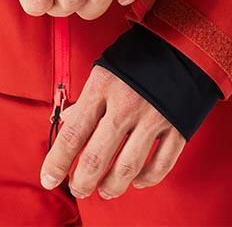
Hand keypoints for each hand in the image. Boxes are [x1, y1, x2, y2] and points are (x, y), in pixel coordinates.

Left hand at [40, 66, 185, 199]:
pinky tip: (136, 181)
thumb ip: (88, 99)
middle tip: (78, 188)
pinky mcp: (177, 125)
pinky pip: (161, 164)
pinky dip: (146, 178)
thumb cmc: (138, 56)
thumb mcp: (105, 68)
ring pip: (127, 167)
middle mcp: (125, 104)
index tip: (49, 179)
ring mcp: (153, 116)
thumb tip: (68, 123)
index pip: (73, 134)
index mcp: (103, 87)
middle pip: (96, 157)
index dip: (58, 162)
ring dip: (112, 186)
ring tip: (104, 191)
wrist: (182, 42)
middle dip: (82, 182)